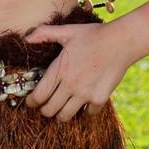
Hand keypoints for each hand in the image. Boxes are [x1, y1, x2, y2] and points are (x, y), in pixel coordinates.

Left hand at [24, 22, 140, 120]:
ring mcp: (85, 94)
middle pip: (49, 110)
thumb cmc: (94, 34)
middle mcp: (70, 85)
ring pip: (65, 116)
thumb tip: (26, 38)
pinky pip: (87, 114)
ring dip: (61, 114)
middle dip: (44, 110)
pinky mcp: (99, 98)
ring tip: (62, 108)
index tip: (31, 102)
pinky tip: (84, 102)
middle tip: (46, 105)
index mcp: (60, 70)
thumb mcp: (67, 31)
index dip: (31, 102)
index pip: (39, 96)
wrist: (121, 41)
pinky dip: (84, 111)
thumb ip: (45, 33)